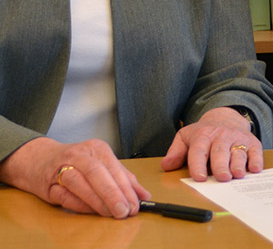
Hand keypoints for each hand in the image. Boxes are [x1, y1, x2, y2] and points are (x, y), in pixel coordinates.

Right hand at [0, 137, 148, 217]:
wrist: (38, 160)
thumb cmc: (76, 163)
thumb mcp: (101, 164)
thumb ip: (123, 178)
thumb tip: (143, 195)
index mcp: (97, 148)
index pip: (115, 168)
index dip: (127, 188)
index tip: (136, 204)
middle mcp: (80, 155)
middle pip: (98, 174)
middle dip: (113, 194)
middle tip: (124, 211)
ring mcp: (61, 168)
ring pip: (81, 184)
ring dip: (97, 201)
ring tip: (111, 213)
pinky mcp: (48, 184)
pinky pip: (66, 196)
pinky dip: (81, 205)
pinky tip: (92, 212)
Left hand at [161, 107, 262, 181]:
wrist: (225, 118)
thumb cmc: (204, 133)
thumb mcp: (185, 137)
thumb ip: (176, 152)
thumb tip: (166, 166)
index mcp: (203, 136)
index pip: (199, 151)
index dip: (198, 164)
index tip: (199, 177)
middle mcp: (221, 136)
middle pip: (220, 152)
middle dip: (221, 165)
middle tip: (222, 178)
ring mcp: (237, 138)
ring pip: (238, 152)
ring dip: (239, 164)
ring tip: (237, 175)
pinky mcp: (252, 142)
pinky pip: (256, 151)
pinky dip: (256, 160)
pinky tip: (255, 168)